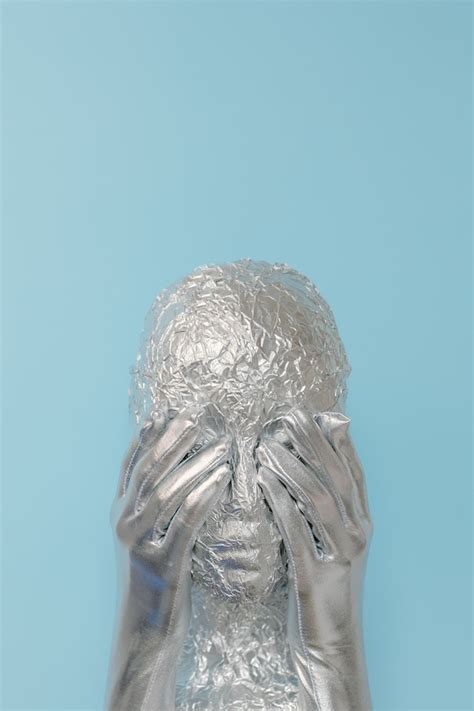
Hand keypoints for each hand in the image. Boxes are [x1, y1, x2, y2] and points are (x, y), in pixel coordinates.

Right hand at [106, 407, 231, 710]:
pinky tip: (221, 480)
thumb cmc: (155, 579)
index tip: (167, 411)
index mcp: (121, 514)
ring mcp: (140, 544)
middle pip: (147, 472)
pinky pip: (184, 522)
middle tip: (195, 420)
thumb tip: (178, 469)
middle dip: (171, 442)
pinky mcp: (163, 565)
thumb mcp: (148, 537)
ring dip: (194, 465)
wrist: (145, 633)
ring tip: (221, 447)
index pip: (131, 465)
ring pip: (166, 493)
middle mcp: (124, 523)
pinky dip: (203, 496)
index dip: (148, 437)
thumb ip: (155, 506)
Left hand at [256, 408, 371, 710]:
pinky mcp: (318, 578)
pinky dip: (282, 505)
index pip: (352, 470)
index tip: (309, 412)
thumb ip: (322, 505)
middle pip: (336, 477)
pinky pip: (299, 534)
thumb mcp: (330, 542)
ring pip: (320, 500)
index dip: (332, 439)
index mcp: (362, 522)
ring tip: (266, 447)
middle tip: (286, 417)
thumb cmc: (323, 586)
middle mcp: (358, 533)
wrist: (329, 644)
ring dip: (293, 469)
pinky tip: (264, 485)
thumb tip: (304, 466)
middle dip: (312, 444)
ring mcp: (342, 556)